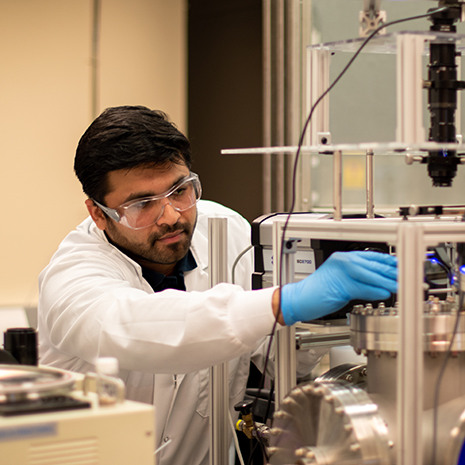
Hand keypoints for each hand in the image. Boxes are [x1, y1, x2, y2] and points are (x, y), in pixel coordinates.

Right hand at [279, 251, 397, 324]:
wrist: (297, 299)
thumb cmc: (317, 292)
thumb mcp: (341, 281)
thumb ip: (360, 280)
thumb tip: (382, 284)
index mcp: (343, 257)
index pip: (373, 257)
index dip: (390, 262)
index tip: (404, 267)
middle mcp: (342, 261)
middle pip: (374, 264)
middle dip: (393, 272)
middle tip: (408, 277)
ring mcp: (340, 272)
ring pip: (370, 275)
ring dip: (388, 282)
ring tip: (401, 286)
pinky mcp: (339, 285)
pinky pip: (362, 288)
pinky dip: (375, 291)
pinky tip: (385, 293)